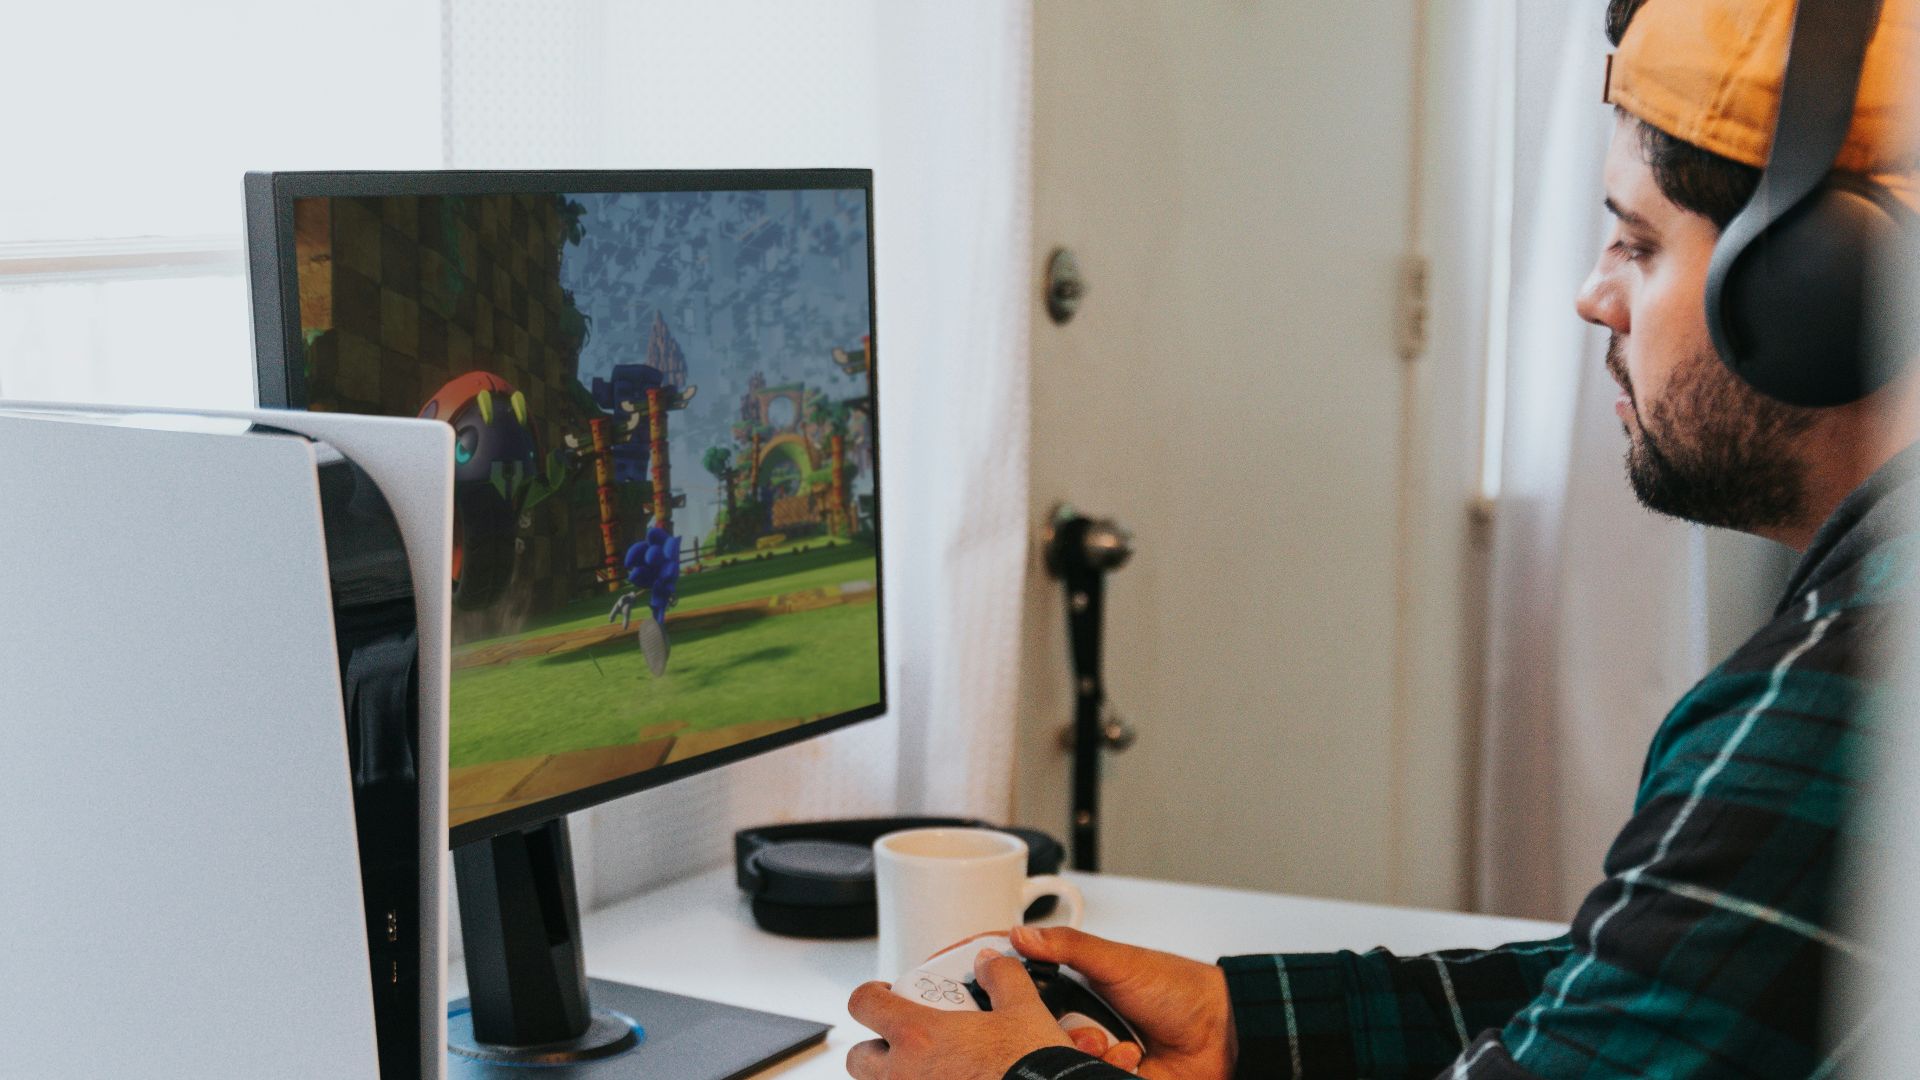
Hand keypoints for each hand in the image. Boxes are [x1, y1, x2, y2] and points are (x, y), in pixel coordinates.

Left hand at [846, 949, 1073, 1079]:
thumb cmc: (1032, 1068)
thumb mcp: (1024, 1010)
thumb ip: (1002, 977)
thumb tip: (990, 963)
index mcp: (919, 1036)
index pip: (864, 1005)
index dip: (870, 995)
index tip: (883, 995)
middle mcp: (904, 1075)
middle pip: (858, 1058)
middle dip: (876, 1047)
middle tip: (903, 1041)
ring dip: (894, 1075)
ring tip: (928, 1069)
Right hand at [1009, 925, 1235, 1079]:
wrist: (1221, 1032)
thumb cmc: (1178, 989)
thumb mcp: (1117, 961)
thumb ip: (1068, 947)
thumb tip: (1022, 934)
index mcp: (1079, 994)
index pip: (1034, 1004)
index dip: (1023, 1007)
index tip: (1008, 1001)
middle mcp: (1085, 1028)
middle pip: (1043, 1039)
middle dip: (1061, 1036)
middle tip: (1087, 1029)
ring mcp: (1099, 1058)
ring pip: (1064, 1065)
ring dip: (1087, 1056)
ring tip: (1115, 1045)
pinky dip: (1108, 1071)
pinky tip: (1131, 1059)